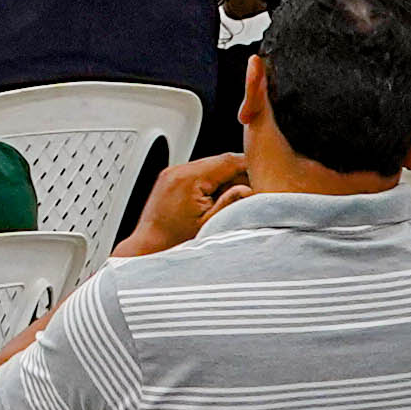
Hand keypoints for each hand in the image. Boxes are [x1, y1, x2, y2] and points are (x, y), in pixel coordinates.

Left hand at [124, 153, 249, 257]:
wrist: (146, 248)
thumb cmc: (173, 242)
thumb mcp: (208, 225)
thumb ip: (231, 204)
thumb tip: (249, 189)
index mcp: (189, 179)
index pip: (228, 160)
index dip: (249, 165)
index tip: (263, 174)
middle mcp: (178, 171)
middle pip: (219, 162)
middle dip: (238, 175)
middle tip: (252, 191)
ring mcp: (172, 174)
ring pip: (209, 167)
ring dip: (224, 180)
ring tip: (231, 201)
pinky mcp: (170, 180)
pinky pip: (197, 174)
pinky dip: (210, 184)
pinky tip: (215, 202)